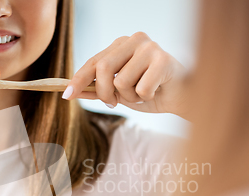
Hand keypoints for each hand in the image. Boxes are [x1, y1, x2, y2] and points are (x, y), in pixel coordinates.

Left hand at [62, 32, 186, 117]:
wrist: (182, 96)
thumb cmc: (151, 91)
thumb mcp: (120, 92)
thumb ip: (99, 89)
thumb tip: (72, 92)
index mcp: (121, 44)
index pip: (93, 61)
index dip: (78, 79)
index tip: (66, 95)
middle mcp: (134, 40)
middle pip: (103, 69)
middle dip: (105, 93)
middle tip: (113, 103)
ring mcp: (150, 48)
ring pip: (122, 82)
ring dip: (130, 98)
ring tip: (142, 95)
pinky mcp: (164, 60)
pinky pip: (141, 89)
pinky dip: (146, 98)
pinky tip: (156, 91)